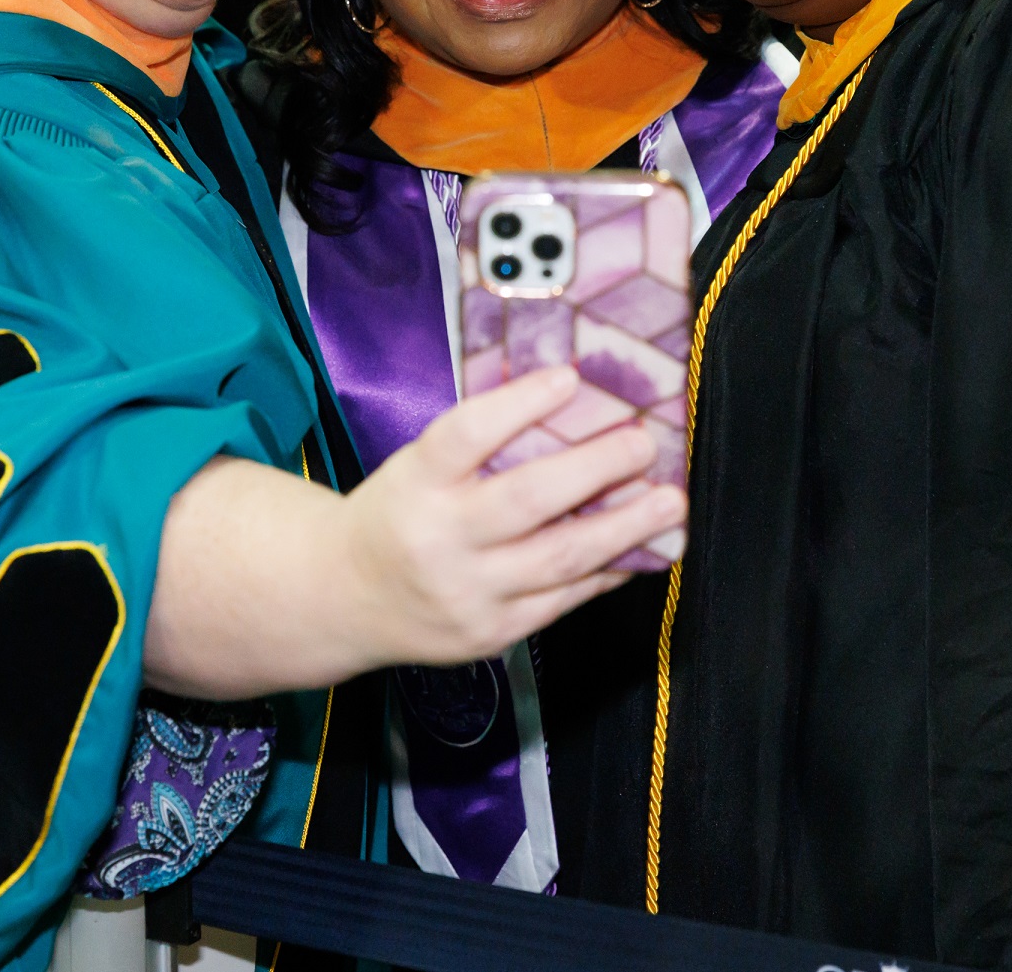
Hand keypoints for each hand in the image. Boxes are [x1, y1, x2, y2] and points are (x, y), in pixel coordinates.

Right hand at [336, 366, 684, 665]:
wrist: (343, 599)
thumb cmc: (396, 517)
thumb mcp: (415, 468)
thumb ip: (479, 448)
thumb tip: (572, 407)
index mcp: (416, 483)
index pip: (467, 434)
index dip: (521, 404)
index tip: (570, 378)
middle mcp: (440, 539)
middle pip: (527, 498)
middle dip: (597, 468)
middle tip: (642, 445)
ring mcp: (468, 592)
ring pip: (560, 557)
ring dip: (625, 528)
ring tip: (668, 503)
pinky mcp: (491, 632)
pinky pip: (563, 600)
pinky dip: (606, 571)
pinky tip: (638, 549)